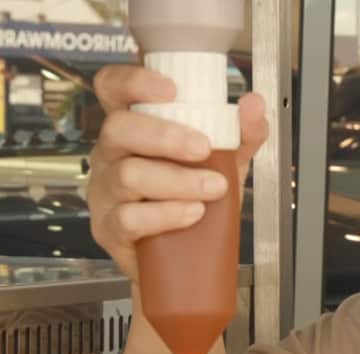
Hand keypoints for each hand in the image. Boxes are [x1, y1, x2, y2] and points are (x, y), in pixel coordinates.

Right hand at [86, 64, 268, 281]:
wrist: (185, 266)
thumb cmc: (194, 205)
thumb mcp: (223, 165)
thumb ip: (241, 135)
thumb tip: (254, 105)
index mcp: (132, 129)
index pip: (114, 89)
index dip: (134, 81)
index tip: (172, 90)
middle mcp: (111, 156)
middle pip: (119, 129)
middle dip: (165, 136)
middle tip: (203, 148)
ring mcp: (105, 192)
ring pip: (129, 176)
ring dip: (178, 180)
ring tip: (212, 188)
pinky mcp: (108, 229)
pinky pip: (129, 218)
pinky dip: (166, 214)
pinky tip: (192, 213)